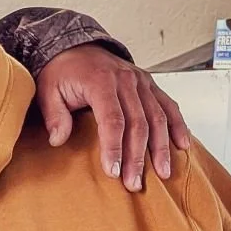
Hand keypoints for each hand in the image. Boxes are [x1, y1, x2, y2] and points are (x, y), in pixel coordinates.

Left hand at [33, 45, 191, 190]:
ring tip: (163, 173)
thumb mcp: (48, 91)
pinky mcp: (149, 85)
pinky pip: (168, 106)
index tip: (113, 171)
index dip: (114, 147)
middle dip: (137, 156)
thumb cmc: (61, 73)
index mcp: (101, 82)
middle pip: (138, 123)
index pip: (112, 119)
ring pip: (158, 117)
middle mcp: (126, 80)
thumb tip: (58, 140)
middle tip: (134, 183)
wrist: (75, 48)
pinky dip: (178, 125)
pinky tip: (182, 146)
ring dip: (161, 147)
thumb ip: (54, 115)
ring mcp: (141, 82)